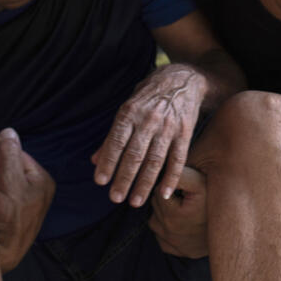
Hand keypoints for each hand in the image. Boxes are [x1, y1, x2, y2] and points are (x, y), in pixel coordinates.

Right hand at [0, 128, 53, 271]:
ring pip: (3, 180)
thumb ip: (9, 154)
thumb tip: (9, 132)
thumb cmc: (10, 216)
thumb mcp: (9, 180)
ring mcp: (25, 203)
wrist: (2, 253)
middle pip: (10, 166)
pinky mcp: (13, 214)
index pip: (17, 154)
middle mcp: (38, 190)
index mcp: (43, 180)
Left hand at [92, 64, 205, 206]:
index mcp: (130, 111)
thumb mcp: (128, 106)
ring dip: (145, 183)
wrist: (184, 79)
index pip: (116, 141)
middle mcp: (149, 120)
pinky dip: (171, 178)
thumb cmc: (150, 94)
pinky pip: (178, 159)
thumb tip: (95, 160)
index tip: (100, 181)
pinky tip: (164, 194)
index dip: (108, 162)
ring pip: (155, 160)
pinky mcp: (185, 132)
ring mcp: (168, 127)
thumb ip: (112, 134)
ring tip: (135, 201)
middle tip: (115, 198)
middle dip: (124, 178)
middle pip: (135, 154)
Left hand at [148, 166, 208, 258]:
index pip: (158, 192)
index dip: (172, 186)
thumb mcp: (199, 182)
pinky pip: (162, 238)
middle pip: (156, 207)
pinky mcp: (179, 251)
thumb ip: (178, 176)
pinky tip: (184, 222)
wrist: (235, 224)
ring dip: (166, 213)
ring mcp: (174, 245)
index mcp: (173, 216)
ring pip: (156, 221)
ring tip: (186, 208)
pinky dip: (168, 230)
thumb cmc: (217, 198)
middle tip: (188, 197)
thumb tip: (161, 179)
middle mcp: (171, 233)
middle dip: (167, 199)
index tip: (187, 188)